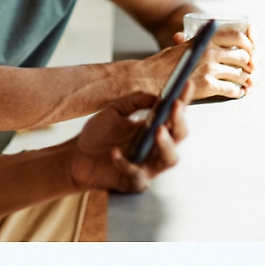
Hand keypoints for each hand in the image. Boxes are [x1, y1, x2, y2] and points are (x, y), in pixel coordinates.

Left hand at [67, 85, 190, 192]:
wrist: (77, 157)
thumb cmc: (98, 135)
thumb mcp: (114, 111)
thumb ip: (134, 101)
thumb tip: (155, 96)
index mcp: (154, 128)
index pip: (174, 114)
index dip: (183, 99)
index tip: (187, 83)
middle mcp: (156, 147)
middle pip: (179, 136)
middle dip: (179, 121)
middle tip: (175, 106)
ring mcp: (148, 165)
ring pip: (170, 159)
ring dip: (166, 144)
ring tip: (158, 130)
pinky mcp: (135, 182)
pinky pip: (136, 173)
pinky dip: (126, 162)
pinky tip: (115, 152)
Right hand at [167, 25, 256, 99]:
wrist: (149, 78)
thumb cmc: (163, 62)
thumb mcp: (183, 45)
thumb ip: (199, 42)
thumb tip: (213, 42)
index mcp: (205, 39)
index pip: (237, 36)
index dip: (247, 44)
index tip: (248, 50)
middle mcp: (210, 52)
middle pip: (243, 56)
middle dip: (248, 64)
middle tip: (247, 69)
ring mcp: (210, 69)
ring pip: (240, 74)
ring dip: (244, 79)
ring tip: (242, 82)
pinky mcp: (208, 86)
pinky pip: (233, 89)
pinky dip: (237, 92)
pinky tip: (237, 93)